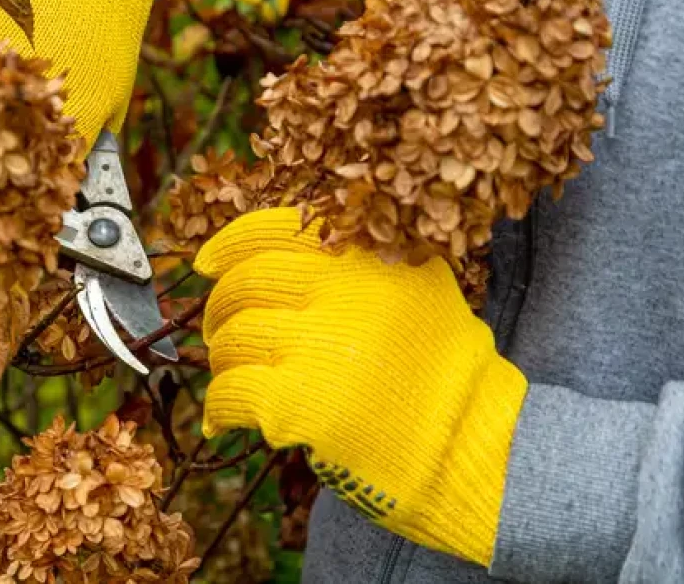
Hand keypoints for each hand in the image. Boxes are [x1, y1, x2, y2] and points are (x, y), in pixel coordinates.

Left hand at [194, 208, 528, 565]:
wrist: (476, 453)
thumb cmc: (446, 377)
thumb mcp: (419, 291)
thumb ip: (359, 265)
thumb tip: (273, 254)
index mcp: (368, 259)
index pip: (276, 230)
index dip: (230, 244)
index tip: (207, 262)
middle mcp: (343, 294)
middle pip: (244, 284)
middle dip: (219, 309)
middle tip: (217, 330)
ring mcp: (319, 348)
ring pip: (231, 337)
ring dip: (221, 360)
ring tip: (234, 376)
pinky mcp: (300, 404)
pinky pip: (230, 392)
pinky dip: (217, 407)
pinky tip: (221, 419)